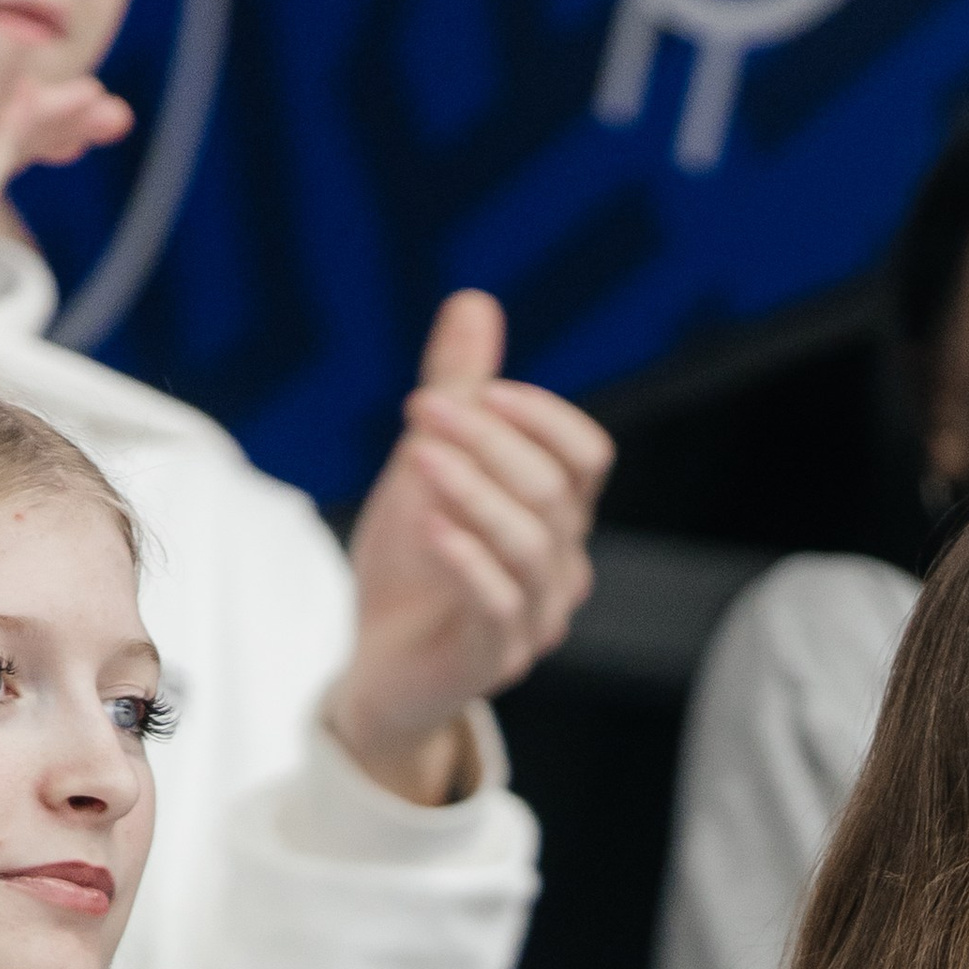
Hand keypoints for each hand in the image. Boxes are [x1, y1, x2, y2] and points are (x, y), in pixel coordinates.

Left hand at [326, 294, 612, 805]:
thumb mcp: (425, 465)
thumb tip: (475, 302)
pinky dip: (466, 559)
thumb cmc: (414, 567)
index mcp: (558, 518)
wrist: (381, 667)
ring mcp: (534, 618)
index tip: (481, 388)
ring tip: (416, 457)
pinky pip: (498, 604)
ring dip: (474, 490)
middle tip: (420, 407)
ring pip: (530, 544)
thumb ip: (457, 392)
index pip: (587, 457)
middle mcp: (561, 567)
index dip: (544, 417)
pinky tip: (429, 524)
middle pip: (554, 491)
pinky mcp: (494, 659)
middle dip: (488, 440)